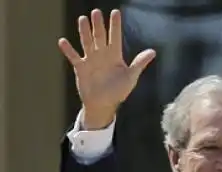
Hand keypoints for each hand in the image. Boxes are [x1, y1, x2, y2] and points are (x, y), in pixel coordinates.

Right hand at [57, 9, 155, 128]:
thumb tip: (153, 51)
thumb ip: (139, 63)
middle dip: (98, 25)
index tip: (115, 12)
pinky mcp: (81, 68)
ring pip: (87, 42)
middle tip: (96, 12)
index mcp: (114, 56)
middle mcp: (102, 55)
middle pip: (99, 36)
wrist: (104, 105)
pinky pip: (73, 57)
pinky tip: (63, 42)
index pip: (115, 37)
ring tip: (82, 19)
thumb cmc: (118, 91)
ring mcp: (90, 60)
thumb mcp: (131, 77)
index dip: (115, 25)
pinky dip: (68, 50)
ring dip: (84, 32)